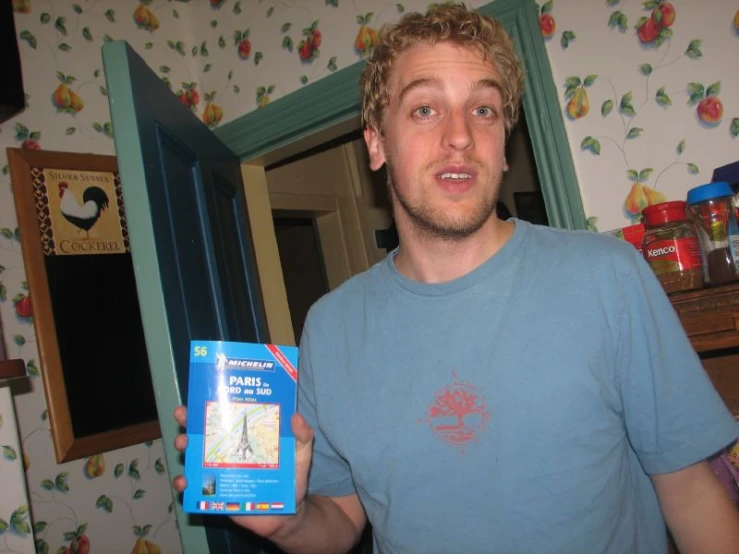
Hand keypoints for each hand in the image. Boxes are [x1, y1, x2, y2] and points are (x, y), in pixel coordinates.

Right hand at [172, 406, 314, 538]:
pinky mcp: (216, 495)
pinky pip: (195, 489)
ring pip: (194, 459)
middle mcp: (228, 453)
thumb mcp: (300, 455)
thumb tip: (297, 417)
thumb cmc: (292, 479)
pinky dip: (186, 485)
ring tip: (183, 445)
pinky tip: (185, 482)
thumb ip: (302, 437)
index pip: (225, 419)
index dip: (208, 408)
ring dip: (184, 450)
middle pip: (203, 436)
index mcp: (245, 439)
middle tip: (183, 417)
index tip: (197, 398)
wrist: (288, 514)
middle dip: (189, 424)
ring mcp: (220, 474)